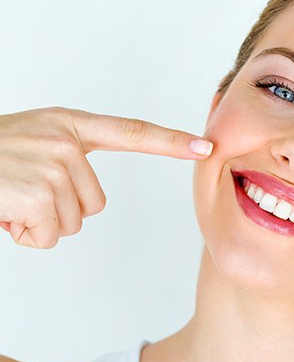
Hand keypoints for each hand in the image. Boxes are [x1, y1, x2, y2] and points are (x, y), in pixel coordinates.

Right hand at [0, 106, 212, 247]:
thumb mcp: (30, 145)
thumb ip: (67, 161)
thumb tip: (85, 204)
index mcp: (67, 126)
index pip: (130, 133)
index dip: (170, 142)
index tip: (205, 146)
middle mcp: (64, 142)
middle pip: (94, 203)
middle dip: (58, 209)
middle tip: (20, 191)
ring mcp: (51, 165)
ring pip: (72, 222)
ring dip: (38, 222)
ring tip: (7, 197)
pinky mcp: (36, 192)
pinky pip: (48, 235)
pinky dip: (24, 235)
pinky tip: (3, 211)